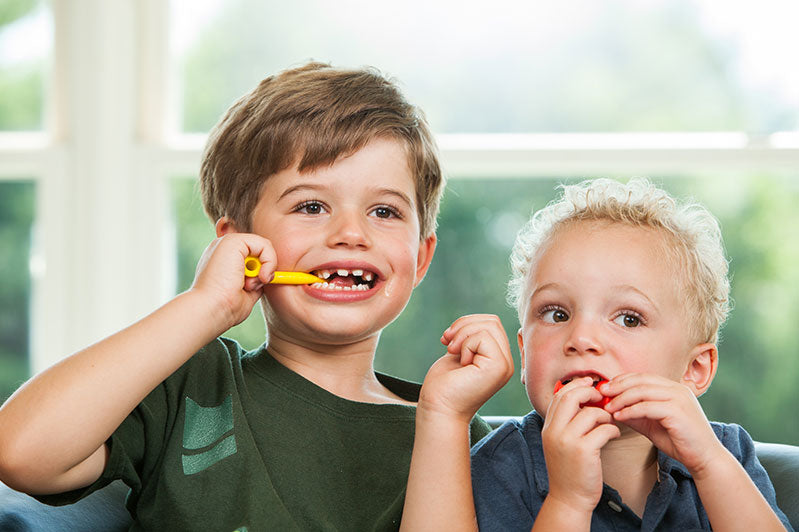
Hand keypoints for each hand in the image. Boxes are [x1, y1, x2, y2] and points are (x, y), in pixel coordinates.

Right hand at [190, 233, 276, 327]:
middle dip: (264, 269)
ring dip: (266, 267)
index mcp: (223, 260)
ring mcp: (226, 243)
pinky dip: (270, 261)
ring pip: (263, 246)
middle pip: (259, 250)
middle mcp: (223, 249)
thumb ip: (255, 282)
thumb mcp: (245, 294)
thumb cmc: (224, 308)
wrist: (210, 309)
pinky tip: (260, 276)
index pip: (251, 256)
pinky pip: (264, 244)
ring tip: (250, 284)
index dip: (261, 270)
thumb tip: (266, 277)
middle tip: (252, 286)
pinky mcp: (232, 241)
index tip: (253, 288)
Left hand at [417, 314, 513, 422]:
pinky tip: (460, 361)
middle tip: (447, 342)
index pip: (492, 323)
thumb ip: (471, 338)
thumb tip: (473, 320)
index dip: (467, 323)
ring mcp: (505, 365)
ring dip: (463, 333)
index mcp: (497, 358)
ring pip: (489, 325)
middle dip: (464, 325)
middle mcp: (506, 362)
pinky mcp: (499, 367)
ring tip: (451, 351)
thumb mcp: (460, 353)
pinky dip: (466, 343)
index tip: (447, 339)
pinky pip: (484, 337)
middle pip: (492, 321)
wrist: (438, 409)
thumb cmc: (444, 385)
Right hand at [541, 377, 620, 512]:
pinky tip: (614, 435)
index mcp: (548, 427)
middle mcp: (554, 431)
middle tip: (601, 396)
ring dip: (604, 414)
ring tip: (609, 422)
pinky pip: (603, 429)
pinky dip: (612, 429)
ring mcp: (567, 441)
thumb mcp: (560, 443)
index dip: (575, 385)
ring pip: (589, 413)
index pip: (558, 395)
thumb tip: (584, 400)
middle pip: (570, 397)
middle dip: (589, 392)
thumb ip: (566, 423)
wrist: (569, 498)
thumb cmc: (570, 470)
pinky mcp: (584, 451)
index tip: (590, 383)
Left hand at [602, 373, 724, 474]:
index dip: (621, 380)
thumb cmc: (679, 441)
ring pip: (642, 391)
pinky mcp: (678, 411)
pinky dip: (630, 410)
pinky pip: (647, 407)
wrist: (704, 458)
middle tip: (601, 393)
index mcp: (673, 388)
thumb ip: (635, 413)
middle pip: (640, 380)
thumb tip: (612, 407)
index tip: (605, 388)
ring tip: (607, 407)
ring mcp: (679, 398)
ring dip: (621, 398)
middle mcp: (677, 389)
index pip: (642, 377)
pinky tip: (618, 416)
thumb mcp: (652, 424)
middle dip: (617, 386)